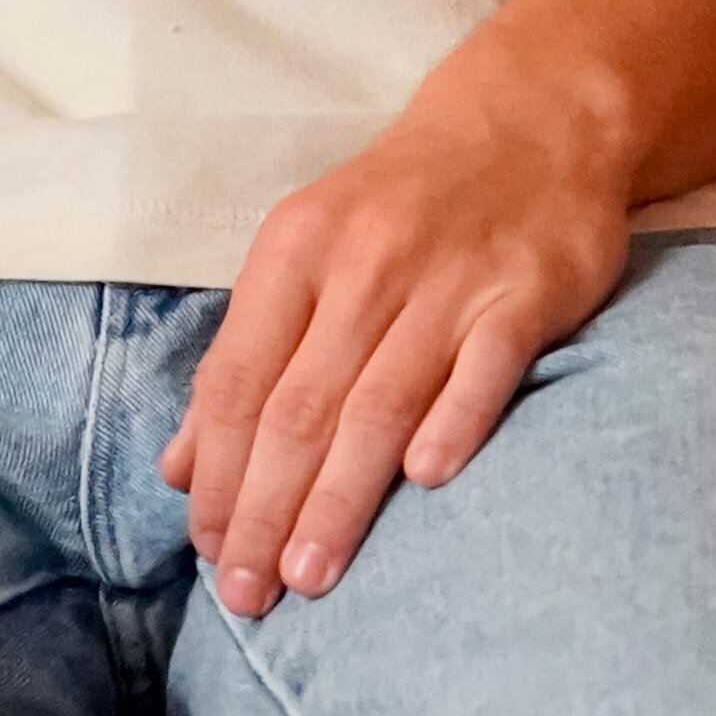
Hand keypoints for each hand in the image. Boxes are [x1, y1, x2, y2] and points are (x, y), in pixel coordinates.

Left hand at [158, 65, 633, 620]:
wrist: (533, 120)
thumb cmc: (402, 207)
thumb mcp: (306, 256)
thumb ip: (245, 357)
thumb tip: (182, 469)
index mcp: (296, 249)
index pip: (240, 381)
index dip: (221, 475)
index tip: (210, 554)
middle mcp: (366, 262)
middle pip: (301, 405)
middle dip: (266, 508)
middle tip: (250, 595)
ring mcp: (450, 277)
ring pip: (380, 401)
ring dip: (340, 496)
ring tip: (311, 575)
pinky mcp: (528, 289)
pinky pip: (486, 365)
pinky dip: (454, 421)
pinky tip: (426, 482)